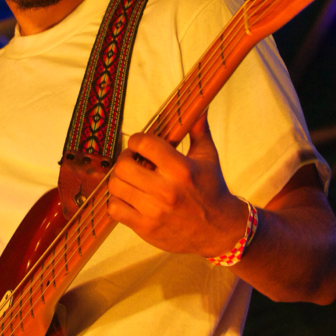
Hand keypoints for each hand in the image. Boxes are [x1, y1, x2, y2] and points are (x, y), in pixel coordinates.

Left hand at [106, 111, 248, 257]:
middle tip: (132, 160)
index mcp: (181, 170)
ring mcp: (154, 212)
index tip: (139, 143)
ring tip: (131, 179)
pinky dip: (118, 201)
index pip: (144, 144)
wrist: (220, 231)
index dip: (137, 140)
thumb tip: (199, 105)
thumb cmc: (212, 190)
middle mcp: (167, 191)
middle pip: (123, 166)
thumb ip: (198, 129)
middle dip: (125, 159)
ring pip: (116, 187)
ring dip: (120, 180)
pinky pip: (115, 209)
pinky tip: (129, 198)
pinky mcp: (146, 229)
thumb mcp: (208, 157)